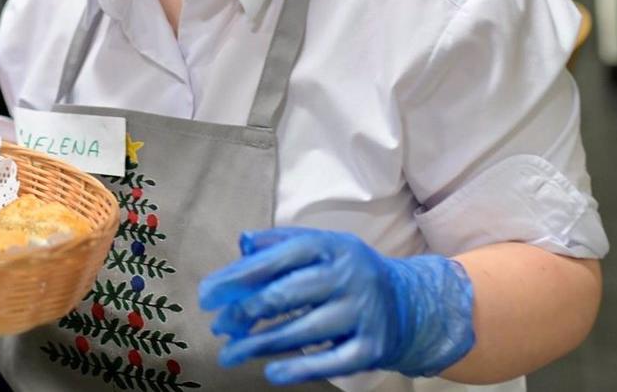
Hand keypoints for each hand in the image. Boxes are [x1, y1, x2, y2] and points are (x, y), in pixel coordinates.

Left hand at [198, 228, 474, 383]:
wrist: (410, 303)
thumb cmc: (345, 272)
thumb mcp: (320, 247)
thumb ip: (278, 244)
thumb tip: (241, 244)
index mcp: (330, 246)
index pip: (276, 258)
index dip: (237, 277)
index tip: (207, 295)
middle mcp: (348, 277)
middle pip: (285, 295)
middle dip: (244, 312)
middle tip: (218, 326)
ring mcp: (362, 313)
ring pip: (302, 331)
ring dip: (259, 344)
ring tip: (229, 353)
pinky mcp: (372, 347)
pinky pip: (330, 361)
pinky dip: (298, 368)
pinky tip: (270, 371)